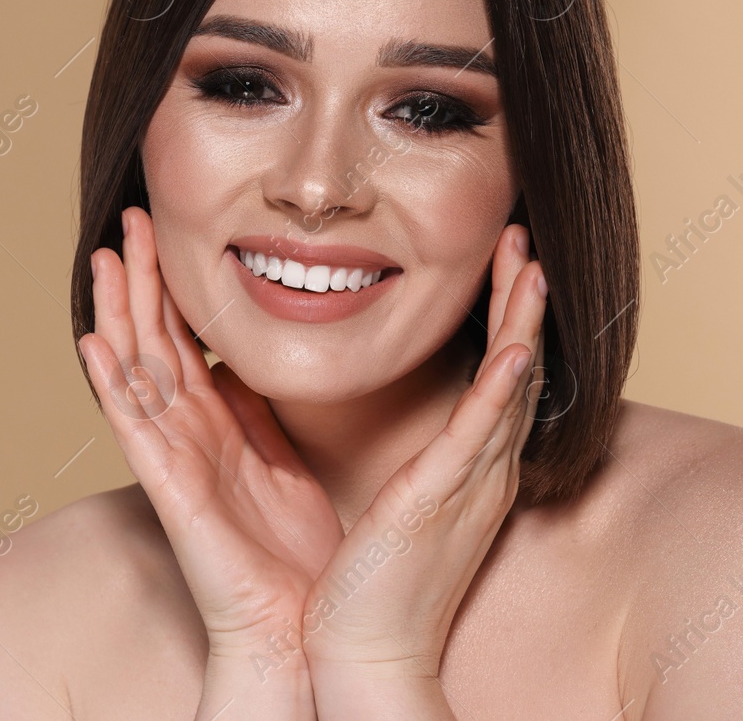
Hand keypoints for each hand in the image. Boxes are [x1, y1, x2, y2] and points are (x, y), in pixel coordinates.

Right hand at [81, 206, 340, 667]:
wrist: (298, 625)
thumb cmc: (294, 556)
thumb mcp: (283, 463)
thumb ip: (259, 414)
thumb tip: (242, 364)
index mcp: (215, 423)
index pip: (184, 339)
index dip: (170, 286)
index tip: (163, 232)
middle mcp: (185, 432)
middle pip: (154, 340)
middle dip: (140, 280)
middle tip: (130, 220)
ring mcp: (172, 456)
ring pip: (138, 369)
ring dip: (117, 312)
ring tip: (102, 258)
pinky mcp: (170, 486)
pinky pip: (134, 425)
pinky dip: (112, 382)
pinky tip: (94, 342)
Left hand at [302, 223, 546, 708]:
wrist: (364, 651)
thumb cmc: (369, 580)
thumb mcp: (393, 499)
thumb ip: (396, 451)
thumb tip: (367, 398)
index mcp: (463, 468)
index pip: (493, 376)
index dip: (502, 317)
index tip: (497, 262)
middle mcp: (478, 471)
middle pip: (515, 369)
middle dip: (519, 302)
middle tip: (519, 239)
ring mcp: (466, 486)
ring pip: (508, 389)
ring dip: (520, 324)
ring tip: (527, 264)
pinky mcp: (439, 503)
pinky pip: (477, 437)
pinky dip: (500, 391)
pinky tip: (513, 350)